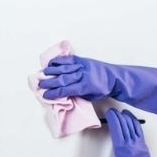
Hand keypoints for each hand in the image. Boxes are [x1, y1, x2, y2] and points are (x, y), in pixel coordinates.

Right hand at [38, 54, 114, 101]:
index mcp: (84, 87)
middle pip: (62, 79)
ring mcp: (82, 66)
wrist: (114, 77)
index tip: (45, 95)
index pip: (65, 90)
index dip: (53, 93)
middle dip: (49, 82)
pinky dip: (59, 61)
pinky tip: (52, 63)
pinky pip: (69, 60)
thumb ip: (77, 94)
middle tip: (40, 85)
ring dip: (52, 71)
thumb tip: (64, 93)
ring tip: (43, 73)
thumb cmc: (103, 89)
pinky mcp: (83, 60)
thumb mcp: (90, 96)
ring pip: (64, 68)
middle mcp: (82, 75)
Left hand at [38, 55, 156, 117]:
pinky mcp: (86, 87)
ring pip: (64, 80)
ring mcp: (83, 78)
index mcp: (83, 63)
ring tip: (42, 86)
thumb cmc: (105, 78)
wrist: (118, 80)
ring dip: (52, 83)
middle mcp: (82, 69)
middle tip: (39, 78)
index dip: (54, 65)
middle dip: (50, 75)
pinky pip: (70, 88)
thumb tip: (67, 75)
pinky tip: (52, 93)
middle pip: (62, 71)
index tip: (45, 66)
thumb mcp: (93, 68)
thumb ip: (81, 71)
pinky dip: (60, 91)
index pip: (65, 62)